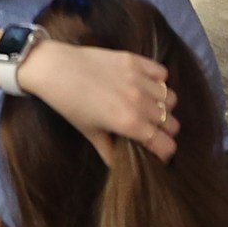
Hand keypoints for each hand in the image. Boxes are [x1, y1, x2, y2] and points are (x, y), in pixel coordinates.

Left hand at [22, 36, 182, 157]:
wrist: (55, 69)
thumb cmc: (69, 104)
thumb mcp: (89, 132)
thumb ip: (109, 151)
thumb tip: (119, 166)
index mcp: (129, 123)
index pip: (165, 143)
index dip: (165, 151)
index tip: (159, 151)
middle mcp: (140, 102)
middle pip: (172, 123)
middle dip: (164, 130)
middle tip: (151, 130)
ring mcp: (139, 79)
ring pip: (170, 98)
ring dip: (163, 106)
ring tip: (149, 107)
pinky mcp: (135, 60)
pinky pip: (162, 73)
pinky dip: (159, 81)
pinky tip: (146, 85)